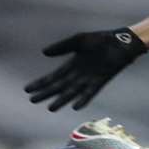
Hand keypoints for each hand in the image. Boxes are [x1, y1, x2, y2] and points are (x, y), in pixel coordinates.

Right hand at [25, 27, 147, 110]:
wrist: (120, 42)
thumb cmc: (101, 40)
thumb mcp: (78, 40)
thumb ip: (62, 46)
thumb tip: (43, 53)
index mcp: (72, 64)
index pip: (53, 77)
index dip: (41, 83)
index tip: (27, 89)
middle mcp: (78, 74)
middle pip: (59, 87)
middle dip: (46, 93)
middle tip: (32, 100)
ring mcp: (89, 79)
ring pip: (72, 92)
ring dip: (61, 100)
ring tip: (50, 108)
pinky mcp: (101, 80)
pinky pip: (90, 92)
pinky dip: (83, 99)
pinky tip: (75, 106)